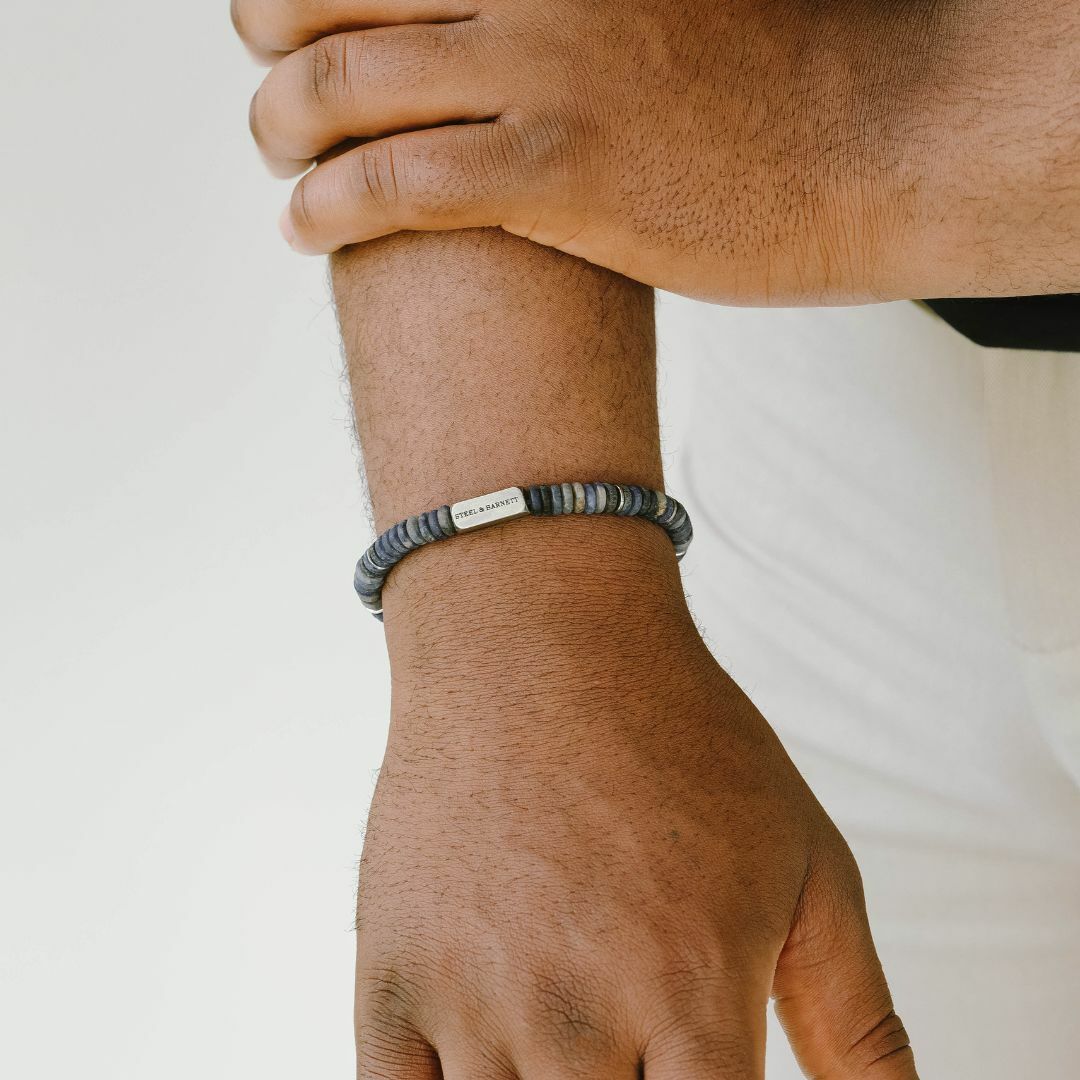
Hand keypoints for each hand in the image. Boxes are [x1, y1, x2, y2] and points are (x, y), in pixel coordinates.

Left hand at [235, 0, 1078, 302]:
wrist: (875, 143)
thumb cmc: (775, 81)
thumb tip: (494, 23)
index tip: (299, 16)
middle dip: (273, 34)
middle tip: (274, 81)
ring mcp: (547, 69)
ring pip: (343, 84)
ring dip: (281, 128)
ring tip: (281, 162)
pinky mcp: (563, 173)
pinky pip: (396, 183)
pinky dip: (327, 206)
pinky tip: (304, 229)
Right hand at [350, 524, 916, 1078]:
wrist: (536, 641)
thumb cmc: (677, 740)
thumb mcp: (804, 860)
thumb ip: (858, 1015)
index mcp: (692, 992)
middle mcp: (575, 1014)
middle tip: (636, 1047)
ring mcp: (468, 997)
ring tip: (574, 1040)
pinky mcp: (390, 974)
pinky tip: (487, 1067)